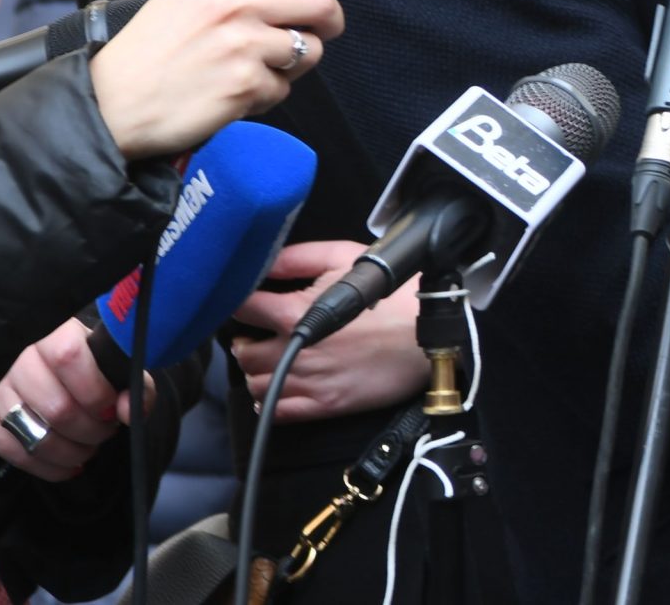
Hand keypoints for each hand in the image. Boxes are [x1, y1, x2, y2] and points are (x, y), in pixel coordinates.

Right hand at [0, 318, 153, 482]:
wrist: (28, 361)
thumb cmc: (79, 361)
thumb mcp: (107, 358)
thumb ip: (133, 381)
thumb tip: (128, 411)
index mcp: (49, 331)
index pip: (70, 358)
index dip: (97, 392)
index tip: (113, 408)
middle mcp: (13, 358)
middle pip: (58, 407)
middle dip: (92, 430)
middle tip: (105, 431)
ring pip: (38, 436)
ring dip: (74, 452)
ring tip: (89, 447)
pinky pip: (17, 454)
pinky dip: (51, 468)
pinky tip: (70, 464)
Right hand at [86, 0, 386, 159]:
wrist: (108, 106)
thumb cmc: (147, 55)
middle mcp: (233, 3)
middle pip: (320, 4)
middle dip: (329, 24)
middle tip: (316, 35)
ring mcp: (243, 44)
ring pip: (309, 51)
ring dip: (290, 67)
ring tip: (246, 73)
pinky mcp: (246, 84)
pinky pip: (283, 89)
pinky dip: (265, 96)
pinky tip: (229, 97)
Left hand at [229, 241, 429, 422]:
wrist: (429, 331)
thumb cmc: (392, 292)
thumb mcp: (345, 257)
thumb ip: (298, 257)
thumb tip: (264, 260)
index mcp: (294, 312)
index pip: (240, 309)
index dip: (240, 303)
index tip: (249, 303)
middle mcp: (294, 350)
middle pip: (242, 353)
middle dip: (247, 341)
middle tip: (262, 333)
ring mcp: (308, 381)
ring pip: (255, 384)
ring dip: (258, 371)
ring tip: (275, 358)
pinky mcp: (325, 405)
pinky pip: (276, 412)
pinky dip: (268, 402)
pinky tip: (280, 387)